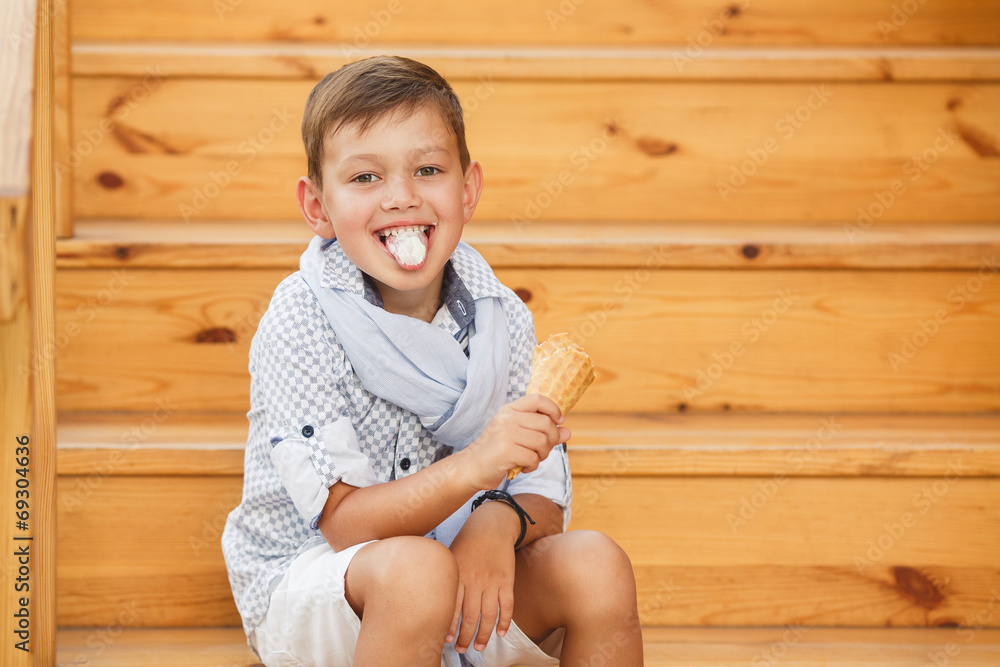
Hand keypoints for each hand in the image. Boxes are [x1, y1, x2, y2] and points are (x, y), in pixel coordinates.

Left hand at [446, 502, 518, 652]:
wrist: (491, 524)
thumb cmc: (467, 541)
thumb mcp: (449, 555)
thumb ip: (443, 576)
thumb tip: (429, 596)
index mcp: (457, 575)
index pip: (452, 607)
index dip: (449, 627)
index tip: (445, 640)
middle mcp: (474, 580)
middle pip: (470, 616)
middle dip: (465, 637)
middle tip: (461, 649)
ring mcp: (492, 581)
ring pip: (489, 615)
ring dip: (484, 635)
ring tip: (479, 647)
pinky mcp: (507, 580)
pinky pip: (507, 605)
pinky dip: (505, 621)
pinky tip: (500, 632)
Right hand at [462, 394, 570, 489]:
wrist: (472, 467)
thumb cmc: (497, 450)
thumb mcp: (519, 436)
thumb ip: (543, 432)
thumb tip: (568, 432)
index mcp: (510, 410)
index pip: (538, 399)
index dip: (554, 409)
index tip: (558, 422)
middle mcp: (508, 418)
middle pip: (546, 423)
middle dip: (551, 440)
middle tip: (542, 450)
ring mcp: (506, 434)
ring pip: (542, 441)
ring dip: (542, 455)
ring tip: (532, 459)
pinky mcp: (506, 451)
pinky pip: (533, 457)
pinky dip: (533, 465)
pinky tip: (524, 467)